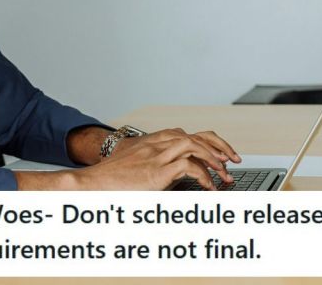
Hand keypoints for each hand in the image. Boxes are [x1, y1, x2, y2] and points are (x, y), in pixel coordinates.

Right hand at [70, 128, 241, 190]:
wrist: (88, 184)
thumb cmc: (109, 182)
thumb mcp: (136, 172)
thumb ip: (157, 171)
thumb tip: (178, 183)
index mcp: (153, 143)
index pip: (188, 134)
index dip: (209, 142)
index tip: (223, 154)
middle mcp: (156, 145)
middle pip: (197, 136)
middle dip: (219, 147)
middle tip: (233, 162)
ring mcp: (156, 157)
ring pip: (194, 146)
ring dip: (214, 159)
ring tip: (224, 175)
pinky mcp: (155, 172)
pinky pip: (188, 167)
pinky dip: (203, 176)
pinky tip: (208, 187)